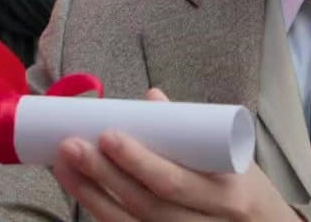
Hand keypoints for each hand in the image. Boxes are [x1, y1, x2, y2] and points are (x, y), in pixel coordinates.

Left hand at [52, 88, 298, 221]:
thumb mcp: (234, 158)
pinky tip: (80, 192)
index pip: (174, 182)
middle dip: (104, 175)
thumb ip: (194, 130)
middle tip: (71, 144)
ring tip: (63, 164)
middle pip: (145, 204)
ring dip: (91, 194)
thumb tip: (152, 98)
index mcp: (227, 196)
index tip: (108, 135)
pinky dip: (102, 213)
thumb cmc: (247, 190)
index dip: (137, 161)